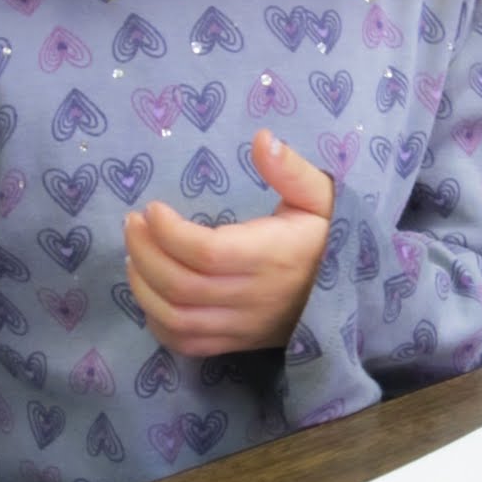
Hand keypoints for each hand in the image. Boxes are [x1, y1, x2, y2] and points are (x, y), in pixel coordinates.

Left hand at [124, 128, 334, 356]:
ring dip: (143, 286)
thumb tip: (261, 138)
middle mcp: (255, 297)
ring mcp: (243, 326)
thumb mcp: (320, 196)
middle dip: (145, 252)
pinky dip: (156, 320)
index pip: (207, 253)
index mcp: (273, 257)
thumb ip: (291, 169)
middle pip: (181, 285)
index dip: (169, 232)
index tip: (153, 208)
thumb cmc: (323, 238)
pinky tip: (150, 291)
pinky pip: (185, 342)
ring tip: (134, 255)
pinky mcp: (235, 343)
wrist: (347, 294)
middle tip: (133, 224)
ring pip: (176, 317)